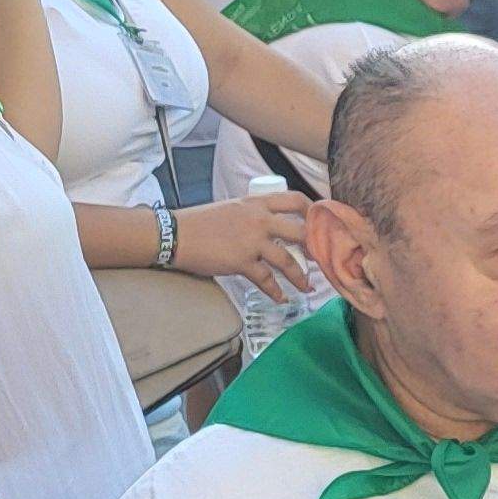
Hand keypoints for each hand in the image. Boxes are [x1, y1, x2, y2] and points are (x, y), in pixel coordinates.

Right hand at [168, 192, 320, 294]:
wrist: (175, 234)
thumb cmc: (200, 221)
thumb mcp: (232, 208)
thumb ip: (253, 214)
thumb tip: (271, 225)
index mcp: (256, 203)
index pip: (295, 200)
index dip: (313, 211)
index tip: (321, 222)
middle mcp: (259, 220)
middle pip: (301, 232)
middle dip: (316, 248)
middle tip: (323, 258)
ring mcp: (252, 242)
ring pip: (288, 261)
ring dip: (301, 277)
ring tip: (308, 287)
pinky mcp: (242, 262)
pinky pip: (266, 280)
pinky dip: (276, 292)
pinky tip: (282, 298)